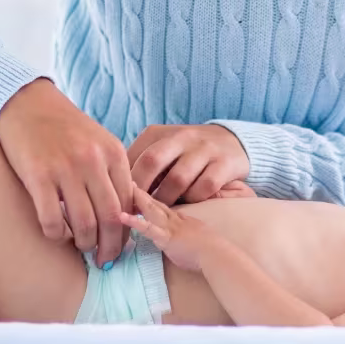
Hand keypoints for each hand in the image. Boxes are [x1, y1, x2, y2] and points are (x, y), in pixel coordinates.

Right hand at [0, 78, 132, 265]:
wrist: (26, 102)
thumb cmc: (64, 127)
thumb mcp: (98, 141)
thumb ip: (111, 172)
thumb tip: (124, 212)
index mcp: (113, 153)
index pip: (130, 202)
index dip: (129, 229)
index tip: (123, 244)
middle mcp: (93, 161)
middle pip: (111, 218)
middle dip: (111, 246)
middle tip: (105, 260)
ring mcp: (65, 168)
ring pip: (84, 224)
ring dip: (84, 244)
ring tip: (81, 248)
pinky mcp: (37, 176)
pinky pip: (52, 220)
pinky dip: (57, 236)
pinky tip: (57, 235)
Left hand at [119, 187, 217, 271]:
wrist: (218, 255)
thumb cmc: (215, 250)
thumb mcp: (203, 237)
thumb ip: (195, 235)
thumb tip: (194, 238)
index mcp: (184, 220)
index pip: (165, 207)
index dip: (154, 198)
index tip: (143, 190)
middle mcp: (176, 220)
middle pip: (156, 203)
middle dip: (142, 193)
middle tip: (130, 181)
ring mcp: (170, 227)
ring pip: (150, 209)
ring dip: (137, 199)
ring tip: (125, 189)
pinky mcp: (166, 237)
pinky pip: (147, 228)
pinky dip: (134, 221)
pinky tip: (121, 216)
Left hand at [128, 124, 249, 204]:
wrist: (231, 140)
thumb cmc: (185, 152)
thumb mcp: (160, 148)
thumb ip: (139, 163)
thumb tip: (113, 187)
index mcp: (158, 133)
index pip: (133, 157)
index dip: (125, 182)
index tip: (122, 202)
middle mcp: (181, 136)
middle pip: (152, 162)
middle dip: (141, 191)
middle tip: (137, 210)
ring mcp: (204, 149)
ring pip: (178, 178)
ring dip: (167, 199)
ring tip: (162, 210)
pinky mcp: (225, 163)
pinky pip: (204, 187)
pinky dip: (193, 199)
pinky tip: (190, 203)